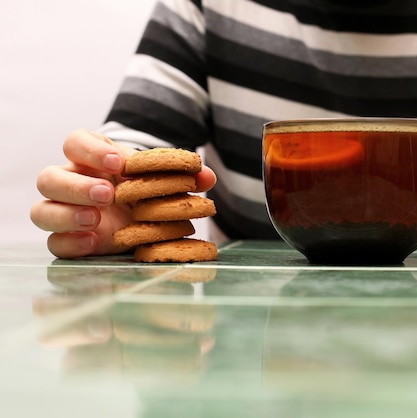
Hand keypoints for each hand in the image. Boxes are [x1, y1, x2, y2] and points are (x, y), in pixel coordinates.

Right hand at [30, 129, 216, 258]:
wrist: (139, 218)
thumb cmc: (145, 189)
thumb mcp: (161, 179)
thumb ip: (182, 175)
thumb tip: (206, 176)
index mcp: (91, 160)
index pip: (74, 142)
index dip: (90, 149)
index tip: (118, 162)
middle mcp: (70, 183)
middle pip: (48, 177)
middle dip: (76, 185)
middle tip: (108, 194)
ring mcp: (65, 213)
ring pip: (41, 210)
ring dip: (66, 213)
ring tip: (97, 218)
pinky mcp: (69, 240)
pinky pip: (53, 242)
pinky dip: (70, 242)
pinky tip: (93, 241)